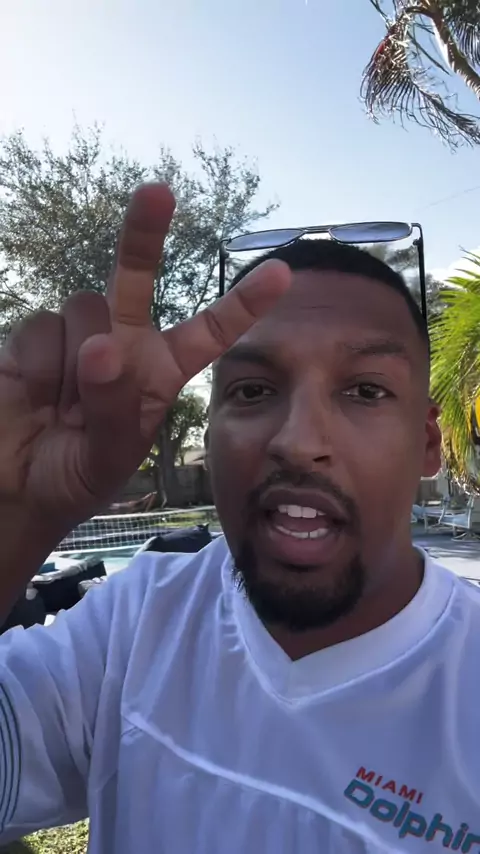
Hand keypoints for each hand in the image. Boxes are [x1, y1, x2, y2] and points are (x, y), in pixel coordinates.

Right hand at [0, 183, 289, 530]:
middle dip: (144, 232)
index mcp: (158, 372)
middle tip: (157, 192)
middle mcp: (122, 342)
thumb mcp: (108, 458)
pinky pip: (42, 328)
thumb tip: (102, 345)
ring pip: (86, 309)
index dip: (241, 304)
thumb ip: (114, 407)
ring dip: (75, 364)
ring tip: (62, 411)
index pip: (207, 333)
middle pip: (136, 276)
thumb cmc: (74, 477)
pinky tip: (34, 397)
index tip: (282, 273)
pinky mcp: (32, 338)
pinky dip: (39, 368)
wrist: (15, 485)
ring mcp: (76, 336)